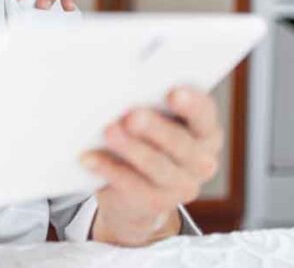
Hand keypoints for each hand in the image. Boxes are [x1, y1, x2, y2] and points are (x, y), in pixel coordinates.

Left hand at [82, 88, 222, 245]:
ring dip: (132, 148)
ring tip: (109, 132)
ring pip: (157, 166)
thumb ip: (145, 104)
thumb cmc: (144, 139)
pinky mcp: (157, 203)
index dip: (191, 104)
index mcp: (204, 131)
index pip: (204, 114)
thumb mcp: (153, 120)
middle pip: (181, 143)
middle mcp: (202, 160)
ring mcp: (183, 185)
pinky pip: (133, 185)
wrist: (135, 192)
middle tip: (132, 116)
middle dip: (155, 129)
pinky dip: (109, 169)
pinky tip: (89, 158)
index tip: (173, 93)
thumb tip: (119, 91)